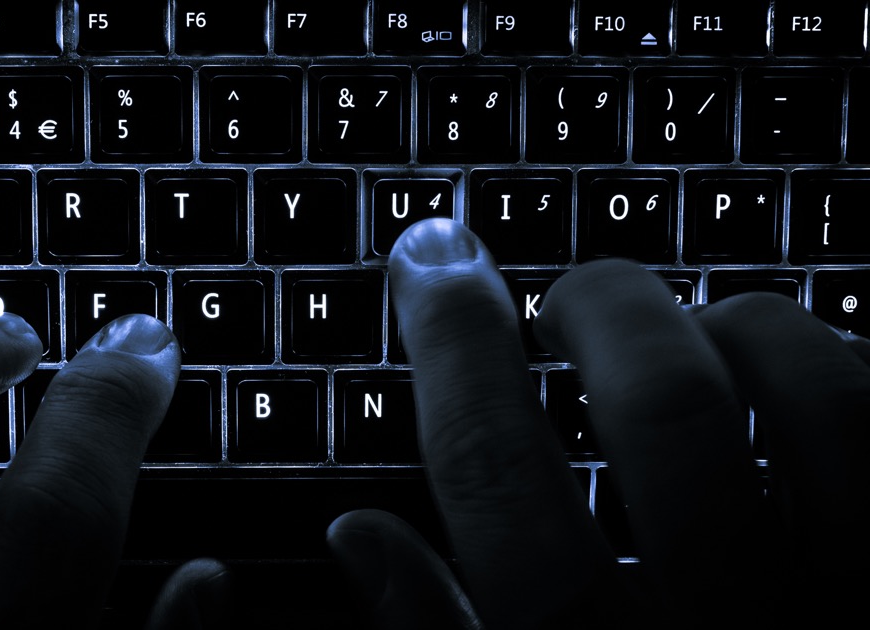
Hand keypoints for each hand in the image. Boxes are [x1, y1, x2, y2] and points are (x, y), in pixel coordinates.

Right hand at [328, 219, 869, 628]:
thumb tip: (359, 535)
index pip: (496, 468)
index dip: (452, 340)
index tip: (429, 258)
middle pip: (665, 404)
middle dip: (603, 305)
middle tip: (573, 294)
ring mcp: (847, 605)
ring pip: (812, 394)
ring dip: (739, 325)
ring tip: (701, 328)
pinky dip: (847, 367)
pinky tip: (802, 378)